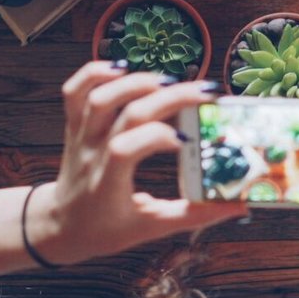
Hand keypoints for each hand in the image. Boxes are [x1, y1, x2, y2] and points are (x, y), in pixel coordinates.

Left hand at [29, 62, 247, 264]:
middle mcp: (91, 154)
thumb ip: (193, 215)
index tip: (188, 142)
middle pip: (125, 114)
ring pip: (98, 96)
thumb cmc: (106, 229)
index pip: (124, 150)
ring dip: (136, 81)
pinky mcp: (74, 124)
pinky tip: (124, 68)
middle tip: (204, 93)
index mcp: (107, 184)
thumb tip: (238, 205)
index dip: (156, 138)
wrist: (61, 226)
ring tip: (169, 81)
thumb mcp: (150, 228)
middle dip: (168, 98)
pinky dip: (95, 72)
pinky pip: (75, 90)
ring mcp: (80, 136)